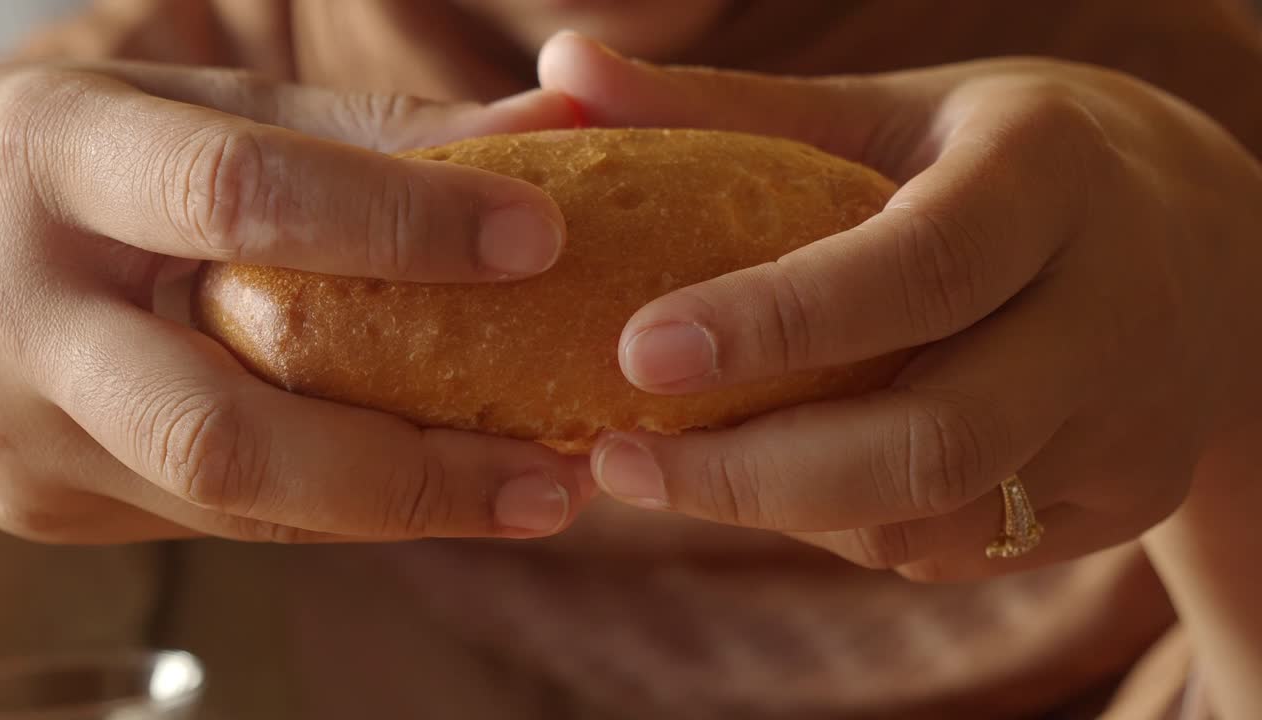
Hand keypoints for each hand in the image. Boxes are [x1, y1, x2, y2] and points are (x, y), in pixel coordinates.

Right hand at [0, 59, 593, 543]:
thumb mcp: (202, 108)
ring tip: (534, 496)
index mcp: (57, 161)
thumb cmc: (91, 157)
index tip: (538, 237)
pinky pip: (226, 520)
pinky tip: (440, 490)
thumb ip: (371, 128)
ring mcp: (25, 435)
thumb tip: (555, 119)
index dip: (397, 223)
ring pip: (239, 504)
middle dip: (411, 472)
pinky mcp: (53, 504)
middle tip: (553, 478)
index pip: (237, 198)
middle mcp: (22, 314)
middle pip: (225, 431)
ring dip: (403, 513)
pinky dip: (347, 510)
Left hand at [539, 33, 1261, 579]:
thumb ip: (732, 110)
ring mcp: (1130, 425)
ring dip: (783, 510)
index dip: (774, 320)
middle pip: (932, 437)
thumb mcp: (892, 112)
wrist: (1205, 246)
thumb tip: (564, 70)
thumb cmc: (1005, 163)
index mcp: (1053, 177)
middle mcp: (1113, 312)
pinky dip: (848, 528)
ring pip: (933, 516)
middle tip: (616, 463)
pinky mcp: (1123, 501)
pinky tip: (780, 485)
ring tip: (673, 474)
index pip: (919, 265)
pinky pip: (958, 549)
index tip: (635, 351)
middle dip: (753, 474)